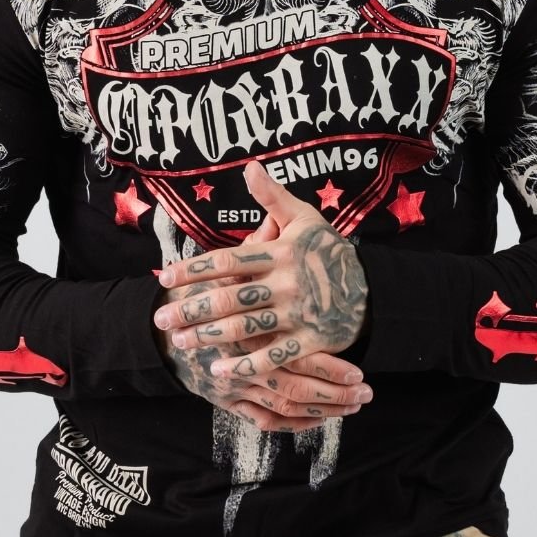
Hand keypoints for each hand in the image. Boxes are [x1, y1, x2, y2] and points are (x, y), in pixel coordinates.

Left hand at [155, 160, 369, 400]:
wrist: (374, 288)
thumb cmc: (329, 251)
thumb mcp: (306, 218)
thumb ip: (273, 197)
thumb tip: (249, 167)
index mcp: (280, 252)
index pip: (228, 259)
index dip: (194, 269)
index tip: (166, 277)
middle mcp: (286, 282)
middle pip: (229, 297)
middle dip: (191, 309)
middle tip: (161, 318)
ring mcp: (299, 313)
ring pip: (246, 327)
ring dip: (210, 336)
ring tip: (181, 341)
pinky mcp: (312, 339)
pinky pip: (275, 356)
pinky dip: (247, 364)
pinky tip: (221, 370)